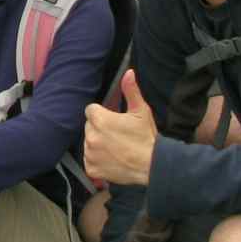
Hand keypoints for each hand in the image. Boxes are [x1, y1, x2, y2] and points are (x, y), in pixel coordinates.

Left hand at [84, 72, 158, 186]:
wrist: (152, 166)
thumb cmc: (146, 138)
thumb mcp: (141, 111)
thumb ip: (131, 90)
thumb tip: (129, 72)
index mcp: (100, 119)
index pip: (91, 110)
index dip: (103, 114)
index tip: (114, 121)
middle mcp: (91, 136)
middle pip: (89, 127)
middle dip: (100, 129)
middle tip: (117, 135)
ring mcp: (90, 153)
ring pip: (88, 144)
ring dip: (98, 144)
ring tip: (116, 149)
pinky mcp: (91, 168)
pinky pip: (89, 161)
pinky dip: (97, 161)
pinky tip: (112, 160)